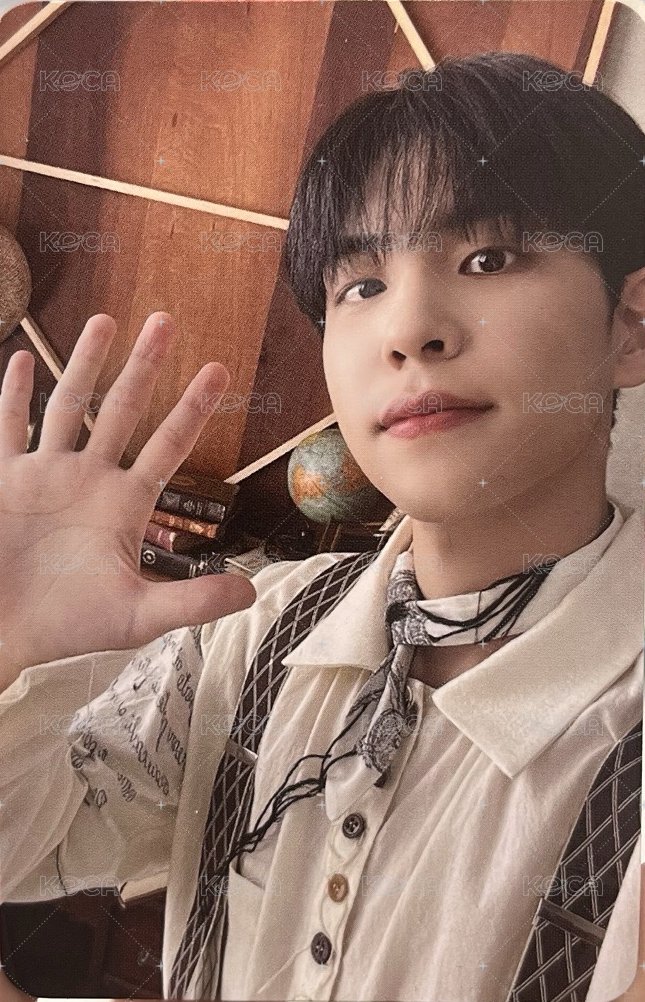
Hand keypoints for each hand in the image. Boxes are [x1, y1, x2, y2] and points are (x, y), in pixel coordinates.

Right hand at [0, 312, 256, 681]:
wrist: (3, 631)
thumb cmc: (68, 626)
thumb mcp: (138, 615)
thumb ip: (193, 601)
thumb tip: (251, 593)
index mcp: (123, 503)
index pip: (168, 445)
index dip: (192, 409)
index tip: (218, 371)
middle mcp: (88, 479)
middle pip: (121, 410)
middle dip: (143, 367)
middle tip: (165, 320)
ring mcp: (44, 475)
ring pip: (67, 406)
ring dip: (84, 365)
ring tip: (104, 320)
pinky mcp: (3, 479)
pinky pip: (8, 428)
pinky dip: (12, 395)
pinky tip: (23, 357)